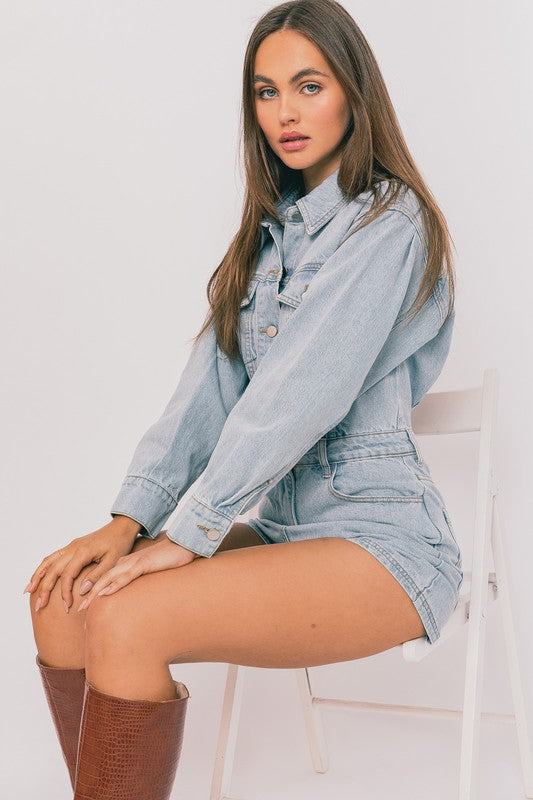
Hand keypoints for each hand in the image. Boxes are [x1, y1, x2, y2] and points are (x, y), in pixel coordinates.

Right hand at [24, 518, 141, 612]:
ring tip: (28, 592)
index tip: (66, 606)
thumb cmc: (119, 544)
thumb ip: (97, 575)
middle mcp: (73, 547)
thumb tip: (80, 591)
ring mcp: (70, 546)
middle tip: (39, 607)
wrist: (121, 528)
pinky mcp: (71, 546)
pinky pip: (53, 557)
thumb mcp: (113, 561)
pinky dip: (43, 567)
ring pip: (48, 562)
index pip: (67, 575)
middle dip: (44, 589)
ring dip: (37, 577)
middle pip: (53, 570)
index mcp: (83, 552)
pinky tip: (38, 577)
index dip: (64, 592)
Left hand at [76, 534, 200, 611]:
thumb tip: (133, 595)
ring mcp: (133, 563)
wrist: (182, 545)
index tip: (82, 606)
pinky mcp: (143, 564)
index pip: (104, 580)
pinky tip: (104, 593)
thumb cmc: (169, 560)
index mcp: (125, 564)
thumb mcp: (150, 572)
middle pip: (101, 580)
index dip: (92, 592)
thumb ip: (139, 580)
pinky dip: (114, 585)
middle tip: (75, 609)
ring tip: (83, 606)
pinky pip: (126, 577)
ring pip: (109, 579)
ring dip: (95, 593)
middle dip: (87, 595)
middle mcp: (125, 563)